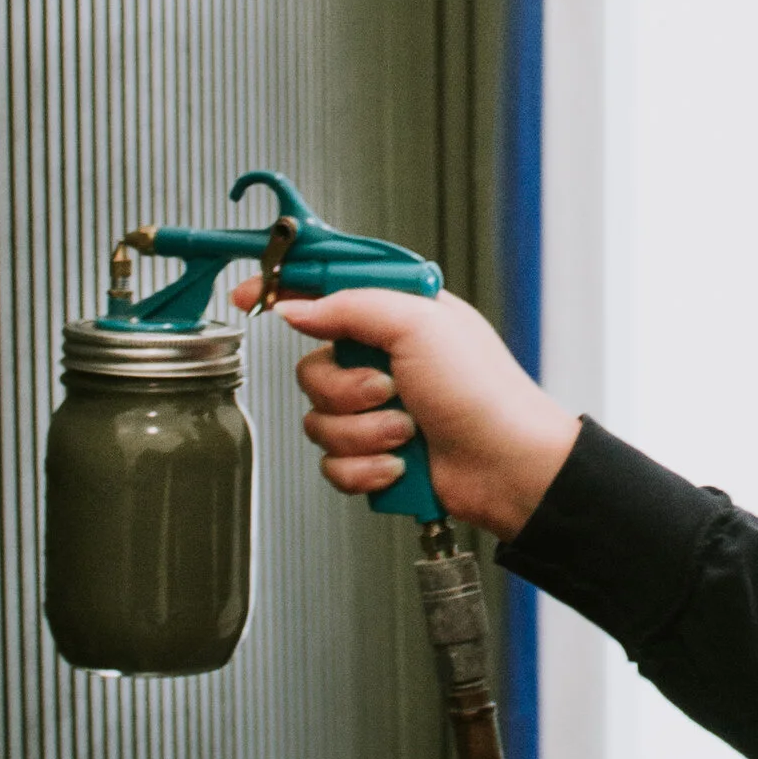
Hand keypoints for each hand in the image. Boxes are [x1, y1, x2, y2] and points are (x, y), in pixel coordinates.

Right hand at [247, 283, 579, 541]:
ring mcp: (378, 410)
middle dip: (346, 390)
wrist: (507, 467)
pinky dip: (366, 467)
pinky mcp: (375, 454)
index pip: (325, 291)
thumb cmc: (484, 392)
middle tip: (389, 390)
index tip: (250, 296)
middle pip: (312, 367)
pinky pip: (332, 463)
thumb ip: (350, 306)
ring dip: (363, 433)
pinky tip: (399, 464)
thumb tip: (299, 307)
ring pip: (318, 420)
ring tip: (407, 433)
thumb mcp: (419, 325)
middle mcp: (384, 360)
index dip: (284, 291)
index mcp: (396, 317)